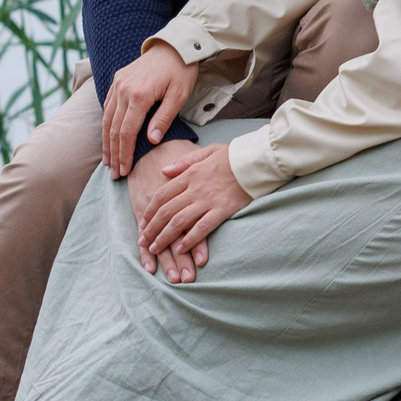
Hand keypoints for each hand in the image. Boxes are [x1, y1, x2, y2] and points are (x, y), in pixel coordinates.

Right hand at [102, 44, 199, 173]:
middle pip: (113, 128)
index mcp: (139, 95)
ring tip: (107, 160)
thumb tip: (150, 140)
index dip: (124, 153)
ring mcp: (117, 84)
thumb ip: (164, 118)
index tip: (124, 170)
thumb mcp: (179, 95)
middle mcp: (123, 89)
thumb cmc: (181, 71)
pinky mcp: (116, 80)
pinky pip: (107, 106)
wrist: (173, 45)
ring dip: (106, 141)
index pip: (126, 131)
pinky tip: (108, 137)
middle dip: (113, 153)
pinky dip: (106, 124)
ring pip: (106, 118)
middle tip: (114, 172)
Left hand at [138, 144, 250, 266]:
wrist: (258, 160)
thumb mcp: (205, 151)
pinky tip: (180, 249)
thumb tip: (163, 171)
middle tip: (143, 241)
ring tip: (155, 249)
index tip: (142, 222)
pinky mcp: (223, 210)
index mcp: (189, 174)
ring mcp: (208, 200)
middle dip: (152, 228)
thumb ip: (183, 162)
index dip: (149, 210)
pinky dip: (189, 240)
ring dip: (164, 237)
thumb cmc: (233, 156)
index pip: (162, 195)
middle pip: (166, 211)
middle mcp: (194, 188)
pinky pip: (202, 228)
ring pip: (179, 222)